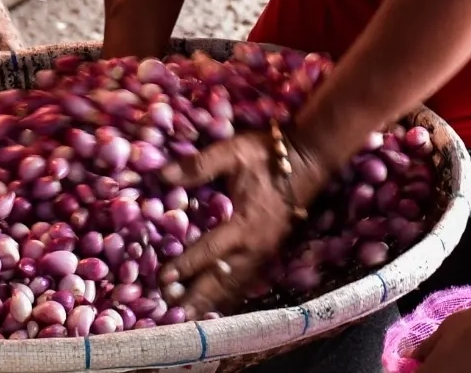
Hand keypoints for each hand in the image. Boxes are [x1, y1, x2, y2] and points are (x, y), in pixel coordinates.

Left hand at [158, 128, 327, 314]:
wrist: (309, 160)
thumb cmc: (269, 156)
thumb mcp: (233, 152)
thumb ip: (198, 165)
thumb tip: (161, 175)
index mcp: (243, 224)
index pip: (209, 251)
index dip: (185, 266)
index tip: (163, 280)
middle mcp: (254, 246)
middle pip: (221, 279)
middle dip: (196, 298)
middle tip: (172, 317)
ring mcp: (263, 251)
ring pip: (234, 285)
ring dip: (211, 302)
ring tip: (188, 319)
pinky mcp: (268, 251)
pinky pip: (246, 281)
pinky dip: (229, 296)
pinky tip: (217, 306)